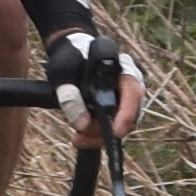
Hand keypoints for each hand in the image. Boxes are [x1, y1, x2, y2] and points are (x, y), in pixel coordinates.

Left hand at [40, 29, 140, 147]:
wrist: (71, 57)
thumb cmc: (69, 59)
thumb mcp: (62, 73)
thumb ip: (69, 95)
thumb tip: (82, 124)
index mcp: (123, 67)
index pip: (133, 91)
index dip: (127, 114)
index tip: (115, 132)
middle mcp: (133, 83)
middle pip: (131, 115)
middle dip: (105, 131)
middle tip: (80, 136)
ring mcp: (129, 97)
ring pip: (122, 125)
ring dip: (99, 136)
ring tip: (77, 138)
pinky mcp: (120, 109)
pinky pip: (114, 128)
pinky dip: (98, 135)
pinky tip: (81, 139)